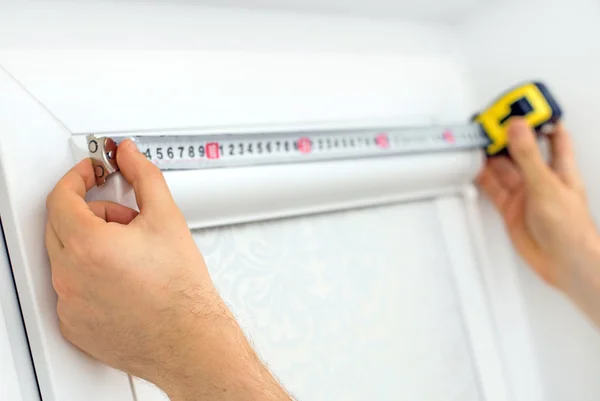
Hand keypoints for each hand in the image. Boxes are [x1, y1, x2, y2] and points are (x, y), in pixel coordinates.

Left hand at [45, 140, 289, 400]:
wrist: (188, 337)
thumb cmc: (180, 289)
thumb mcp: (166, 218)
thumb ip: (143, 176)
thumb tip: (129, 154)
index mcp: (88, 245)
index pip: (62, 196)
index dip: (78, 177)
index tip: (91, 173)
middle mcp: (70, 275)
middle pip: (62, 224)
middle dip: (91, 212)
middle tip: (125, 218)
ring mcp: (69, 303)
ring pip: (66, 257)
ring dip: (91, 245)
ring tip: (131, 253)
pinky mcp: (74, 324)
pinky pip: (70, 289)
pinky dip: (89, 277)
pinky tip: (122, 280)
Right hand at [477, 118, 599, 322]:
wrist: (564, 262)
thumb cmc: (571, 228)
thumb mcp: (546, 185)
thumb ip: (528, 155)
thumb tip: (518, 127)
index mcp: (560, 167)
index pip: (552, 134)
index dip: (539, 118)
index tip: (522, 104)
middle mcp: (542, 177)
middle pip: (521, 149)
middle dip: (506, 135)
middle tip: (489, 121)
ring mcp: (525, 192)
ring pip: (504, 167)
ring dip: (491, 154)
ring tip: (477, 139)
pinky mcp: (511, 208)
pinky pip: (493, 187)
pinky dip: (481, 176)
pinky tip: (474, 166)